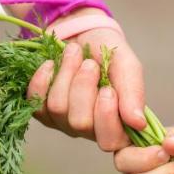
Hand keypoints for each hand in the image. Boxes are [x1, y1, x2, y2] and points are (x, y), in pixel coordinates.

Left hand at [25, 12, 145, 150]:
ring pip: (58, 108)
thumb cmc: (108, 51)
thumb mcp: (126, 65)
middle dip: (83, 86)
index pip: (110, 141)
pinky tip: (51, 64)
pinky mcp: (42, 111)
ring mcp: (64, 123)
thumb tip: (138, 123)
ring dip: (66, 74)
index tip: (108, 88)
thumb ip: (133, 93)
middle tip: (90, 64)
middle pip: (80, 123)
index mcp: (118, 124)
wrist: (80, 32)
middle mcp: (91, 130)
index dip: (106, 116)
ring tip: (74, 54)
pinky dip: (42, 78)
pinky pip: (36, 101)